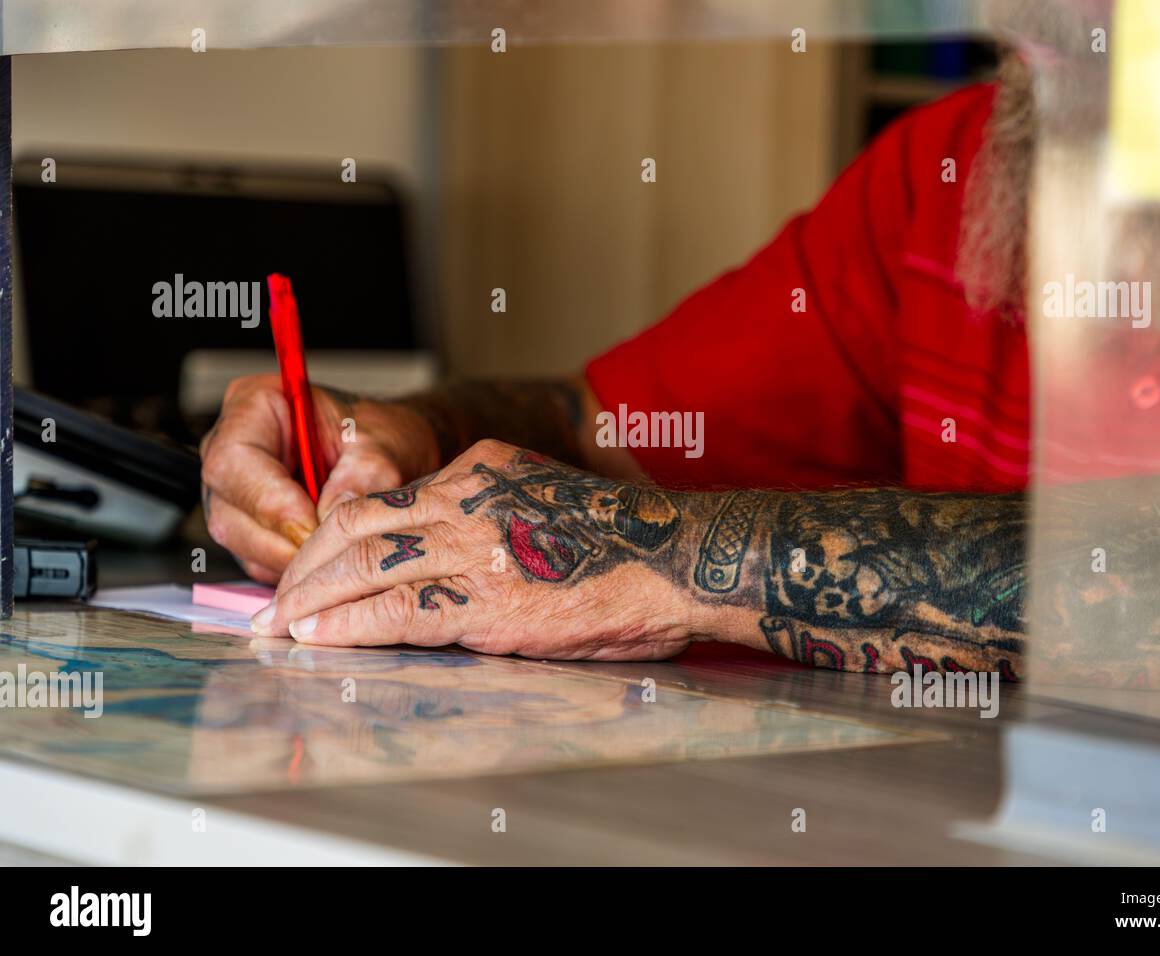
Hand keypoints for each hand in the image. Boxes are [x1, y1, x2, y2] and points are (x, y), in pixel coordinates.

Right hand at [200, 375, 436, 582]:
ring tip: (339, 554)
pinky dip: (295, 569)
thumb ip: (363, 476)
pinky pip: (259, 561)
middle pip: (229, 511)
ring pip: (242, 543)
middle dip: (282, 541)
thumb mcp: (384, 446)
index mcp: (256, 407)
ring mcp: (236, 493)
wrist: (394, 454)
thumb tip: (331, 515)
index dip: (269, 501)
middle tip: (333, 553)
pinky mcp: (250, 528)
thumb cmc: (383, 435)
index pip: (234, 461)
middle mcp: (234, 451)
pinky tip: (330, 560)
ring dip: (290, 560)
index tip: (313, 526)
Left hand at [249, 439, 699, 660]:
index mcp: (482, 468)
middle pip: (357, 524)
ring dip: (312, 596)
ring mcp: (472, 548)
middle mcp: (467, 498)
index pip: (386, 498)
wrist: (677, 555)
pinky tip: (318, 636)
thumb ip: (490, 515)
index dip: (338, 531)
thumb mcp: (544, 496)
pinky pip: (394, 612)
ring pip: (364, 564)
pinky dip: (346, 624)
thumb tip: (445, 556)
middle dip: (306, 563)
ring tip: (281, 622)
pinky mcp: (484, 601)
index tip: (316, 558)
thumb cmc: (626, 537)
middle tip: (278, 594)